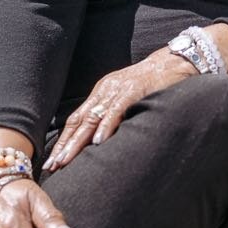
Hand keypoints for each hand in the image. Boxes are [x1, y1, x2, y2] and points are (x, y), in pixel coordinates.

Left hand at [43, 50, 196, 172]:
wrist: (174, 62)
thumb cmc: (153, 84)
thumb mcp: (127, 98)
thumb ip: (114, 114)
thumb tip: (102, 139)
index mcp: (101, 93)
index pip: (76, 120)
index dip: (64, 141)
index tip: (53, 161)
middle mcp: (104, 91)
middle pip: (79, 121)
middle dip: (65, 145)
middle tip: (53, 165)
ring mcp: (118, 91)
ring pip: (92, 118)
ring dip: (78, 141)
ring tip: (66, 159)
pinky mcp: (134, 91)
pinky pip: (117, 110)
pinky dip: (106, 126)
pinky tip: (98, 142)